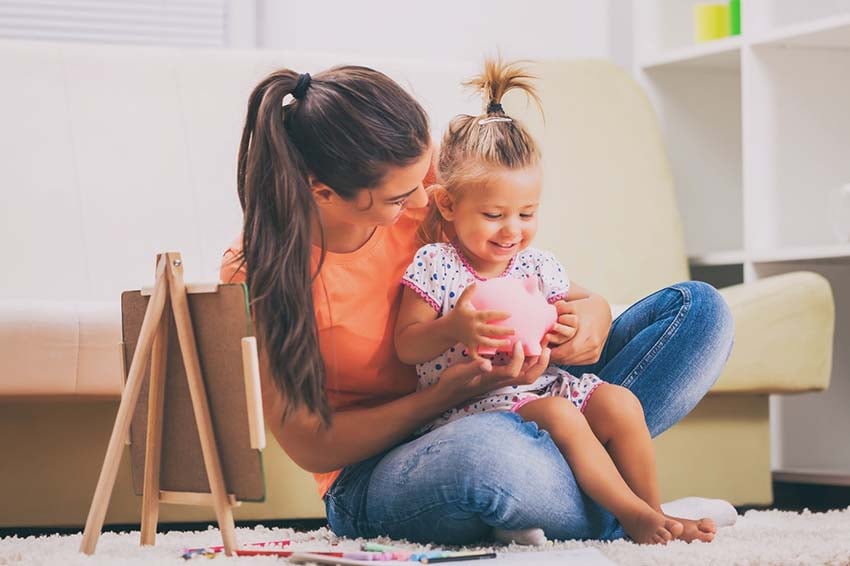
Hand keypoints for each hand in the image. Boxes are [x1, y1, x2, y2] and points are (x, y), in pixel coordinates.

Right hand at [435, 342, 550, 401]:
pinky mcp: (499, 375)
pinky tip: (525, 347)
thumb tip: (487, 364)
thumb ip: (473, 368)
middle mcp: (501, 380)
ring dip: (537, 361)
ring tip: (542, 344)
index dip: (519, 358)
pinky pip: (519, 369)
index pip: (514, 372)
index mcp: (493, 379)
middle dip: (540, 363)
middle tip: (546, 345)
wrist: (448, 392)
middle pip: (528, 376)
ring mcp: (502, 379)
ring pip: (526, 373)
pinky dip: (527, 359)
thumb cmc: (453, 382)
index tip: (517, 342)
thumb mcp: (460, 373)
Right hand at [446, 282, 513, 358]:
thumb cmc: (457, 314)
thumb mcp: (461, 302)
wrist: (447, 328)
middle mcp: (473, 328)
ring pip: (486, 342)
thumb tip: (476, 282)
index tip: (510, 314)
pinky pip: (476, 354)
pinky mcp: (470, 346)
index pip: (488, 315)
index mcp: (473, 316)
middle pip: (490, 330)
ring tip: (508, 343)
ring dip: (497, 344)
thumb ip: (468, 292)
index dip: (499, 314)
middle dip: (503, 331)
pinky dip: (482, 359)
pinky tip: (492, 362)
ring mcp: (472, 338)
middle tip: (514, 331)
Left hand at [549, 294, 611, 365]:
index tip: (543, 346)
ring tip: (549, 350)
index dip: (554, 351)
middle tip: (542, 349)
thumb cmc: (586, 308)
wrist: (602, 312)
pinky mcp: (594, 358)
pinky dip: (566, 358)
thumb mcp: (573, 304)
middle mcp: (593, 347)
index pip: (569, 350)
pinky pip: (576, 362)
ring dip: (558, 358)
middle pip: (568, 358)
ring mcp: (595, 354)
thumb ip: (560, 308)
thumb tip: (549, 310)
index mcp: (589, 335)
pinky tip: (559, 351)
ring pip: (571, 362)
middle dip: (553, 355)